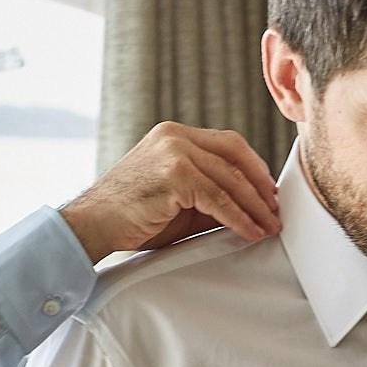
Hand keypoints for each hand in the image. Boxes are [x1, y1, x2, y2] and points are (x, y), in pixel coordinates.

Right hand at [59, 122, 279, 260]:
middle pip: (235, 154)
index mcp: (174, 134)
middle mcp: (175, 135)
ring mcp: (174, 152)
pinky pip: (218, 199)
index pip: (228, 144)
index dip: (254, 168)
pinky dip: (239, 218)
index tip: (269, 192)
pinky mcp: (174, 175)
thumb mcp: (177, 197)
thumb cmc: (131, 216)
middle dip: (261, 185)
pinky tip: (250, 232)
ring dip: (255, 206)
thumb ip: (208, 192)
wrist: (91, 225)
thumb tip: (250, 206)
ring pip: (230, 179)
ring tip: (269, 226)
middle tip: (276, 210)